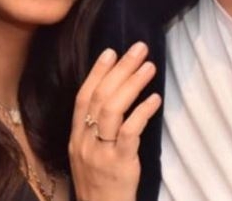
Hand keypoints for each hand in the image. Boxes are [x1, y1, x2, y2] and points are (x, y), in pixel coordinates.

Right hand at [69, 42, 161, 200]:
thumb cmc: (99, 181)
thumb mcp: (87, 152)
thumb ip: (95, 127)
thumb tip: (114, 94)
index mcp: (76, 136)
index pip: (83, 96)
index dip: (96, 72)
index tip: (111, 51)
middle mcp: (84, 141)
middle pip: (100, 97)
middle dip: (120, 69)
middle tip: (139, 49)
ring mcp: (100, 152)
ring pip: (111, 110)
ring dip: (132, 84)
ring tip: (149, 67)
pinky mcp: (119, 164)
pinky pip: (129, 132)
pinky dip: (142, 112)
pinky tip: (155, 99)